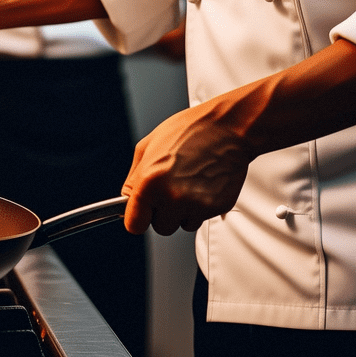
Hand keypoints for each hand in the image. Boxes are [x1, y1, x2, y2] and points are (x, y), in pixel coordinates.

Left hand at [121, 100, 251, 235]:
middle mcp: (172, 197)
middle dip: (163, 213)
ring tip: (190, 183)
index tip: (142, 212)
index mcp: (150, 182)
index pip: (135, 224)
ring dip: (183, 211)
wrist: (227, 128)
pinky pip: (202, 218)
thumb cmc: (189, 131)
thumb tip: (127, 199)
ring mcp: (196, 205)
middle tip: (171, 188)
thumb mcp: (148, 145)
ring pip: (183, 224)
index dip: (138, 218)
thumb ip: (134, 177)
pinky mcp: (216, 208)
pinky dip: (201, 206)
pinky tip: (204, 183)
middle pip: (161, 228)